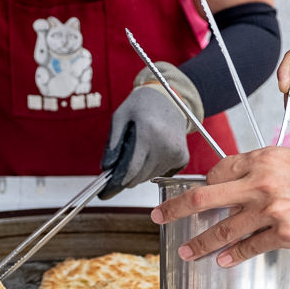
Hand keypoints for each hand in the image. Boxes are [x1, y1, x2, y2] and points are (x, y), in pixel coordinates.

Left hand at [99, 62, 200, 198]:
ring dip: (140, 173)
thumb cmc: (142, 105)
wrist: (169, 98)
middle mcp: (165, 144)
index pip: (132, 168)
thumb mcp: (120, 116)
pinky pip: (162, 173)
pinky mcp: (182, 157)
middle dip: (127, 178)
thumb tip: (107, 167)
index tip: (108, 190)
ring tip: (139, 155)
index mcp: (148, 132)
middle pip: (141, 176)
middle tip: (120, 172)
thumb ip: (112, 142)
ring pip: (150, 176)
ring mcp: (176, 152)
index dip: (119, 181)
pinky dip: (153, 169)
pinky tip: (151, 154)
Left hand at [149, 147, 289, 265]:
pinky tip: (223, 260)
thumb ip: (264, 171)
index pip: (217, 171)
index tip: (194, 195)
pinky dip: (233, 256)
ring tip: (187, 251)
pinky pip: (249, 248)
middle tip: (159, 218)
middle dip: (174, 210)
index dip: (204, 184)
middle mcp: (261, 182)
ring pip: (222, 230)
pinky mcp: (285, 233)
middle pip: (202, 197)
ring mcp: (271, 210)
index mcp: (263, 159)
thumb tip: (240, 184)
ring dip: (200, 244)